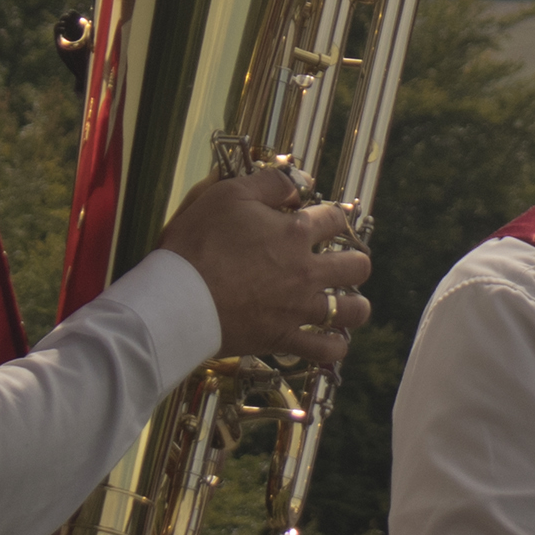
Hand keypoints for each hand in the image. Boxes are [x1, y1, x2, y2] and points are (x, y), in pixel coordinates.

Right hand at [157, 166, 371, 370]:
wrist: (177, 298)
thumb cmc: (198, 244)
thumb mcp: (228, 194)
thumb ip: (268, 184)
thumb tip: (293, 188)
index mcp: (295, 232)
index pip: (335, 219)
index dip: (332, 217)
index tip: (321, 222)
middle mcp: (306, 271)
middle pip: (357, 266)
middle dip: (354, 261)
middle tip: (340, 262)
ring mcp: (298, 308)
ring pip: (352, 311)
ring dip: (354, 305)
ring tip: (346, 302)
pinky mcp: (283, 338)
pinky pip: (324, 350)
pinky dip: (334, 347)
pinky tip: (333, 341)